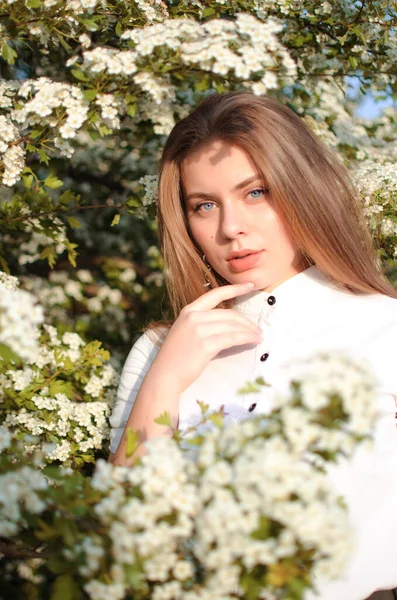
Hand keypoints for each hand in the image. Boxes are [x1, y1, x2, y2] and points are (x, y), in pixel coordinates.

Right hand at [146, 282, 262, 394]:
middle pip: (229, 314)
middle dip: (246, 322)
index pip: (215, 294)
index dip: (235, 288)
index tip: (250, 285)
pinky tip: (254, 341)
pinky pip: (233, 338)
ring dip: (250, 331)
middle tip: (257, 330)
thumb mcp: (185, 332)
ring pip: (233, 326)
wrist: (164, 376)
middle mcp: (193, 316)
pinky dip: (247, 338)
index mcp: (188, 311)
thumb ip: (202, 323)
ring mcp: (199, 330)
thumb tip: (229, 324)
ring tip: (258, 337)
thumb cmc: (176, 357)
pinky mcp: (205, 344)